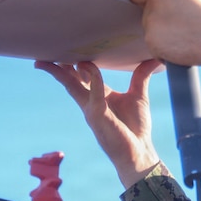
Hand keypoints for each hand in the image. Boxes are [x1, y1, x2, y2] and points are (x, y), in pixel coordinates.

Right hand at [35, 58, 163, 187]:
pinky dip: (92, 78)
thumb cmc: (136, 128)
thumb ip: (141, 76)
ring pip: (72, 86)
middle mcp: (90, 103)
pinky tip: (87, 66)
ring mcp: (91, 110)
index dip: (72, 64)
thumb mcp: (139, 96)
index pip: (81, 77)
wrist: (139, 151)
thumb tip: (154, 58)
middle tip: (47, 51)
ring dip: (62, 72)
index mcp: (99, 97)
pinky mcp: (98, 116)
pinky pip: (93, 94)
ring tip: (52, 59)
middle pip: (69, 81)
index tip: (65, 49)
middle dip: (57, 67)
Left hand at [129, 0, 200, 82]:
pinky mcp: (151, 40)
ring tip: (183, 38)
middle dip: (158, 23)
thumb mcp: (189, 0)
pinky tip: (180, 48)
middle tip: (180, 29)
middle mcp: (155, 3)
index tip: (144, 6)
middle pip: (145, 16)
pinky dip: (164, 52)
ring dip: (161, 39)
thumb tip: (153, 4)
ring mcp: (151, 21)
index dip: (142, 1)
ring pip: (150, 33)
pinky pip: (154, 49)